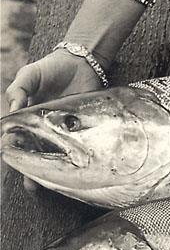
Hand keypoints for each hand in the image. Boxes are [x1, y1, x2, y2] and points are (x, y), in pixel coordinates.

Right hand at [4, 50, 102, 190]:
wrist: (81, 63)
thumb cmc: (51, 68)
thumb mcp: (29, 75)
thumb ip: (18, 90)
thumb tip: (12, 110)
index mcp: (27, 117)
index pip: (15, 139)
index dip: (11, 151)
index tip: (10, 160)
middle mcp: (43, 127)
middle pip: (33, 153)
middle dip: (29, 170)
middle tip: (30, 185)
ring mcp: (62, 130)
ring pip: (53, 155)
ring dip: (48, 172)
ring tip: (44, 186)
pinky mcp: (81, 128)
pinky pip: (76, 148)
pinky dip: (72, 160)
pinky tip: (70, 173)